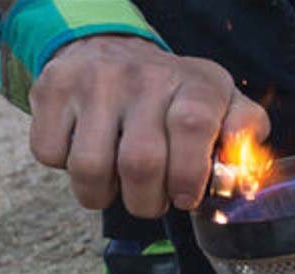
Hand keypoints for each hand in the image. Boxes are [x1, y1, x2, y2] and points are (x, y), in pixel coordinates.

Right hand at [29, 36, 269, 217]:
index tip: (185, 198)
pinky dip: (66, 171)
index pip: (192, 127)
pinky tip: (88, 154)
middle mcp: (142, 76)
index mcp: (193, 83)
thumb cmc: (173, 95)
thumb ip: (243, 134)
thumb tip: (242, 171)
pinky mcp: (52, 90)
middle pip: (139, 163)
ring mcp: (93, 82)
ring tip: (116, 183)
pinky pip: (51, 155)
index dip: (188, 174)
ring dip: (102, 194)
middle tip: (151, 199)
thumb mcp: (221, 105)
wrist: (109, 50)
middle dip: (146, 202)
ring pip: (90, 168)